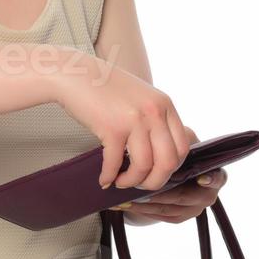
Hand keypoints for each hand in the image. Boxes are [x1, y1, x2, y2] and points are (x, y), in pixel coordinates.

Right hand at [50, 52, 190, 191]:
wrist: (75, 74)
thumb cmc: (105, 88)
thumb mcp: (141, 98)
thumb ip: (155, 119)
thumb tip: (160, 154)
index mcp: (165, 105)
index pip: (182, 147)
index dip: (171, 168)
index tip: (155, 173)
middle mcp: (155, 112)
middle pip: (168, 162)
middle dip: (154, 181)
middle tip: (140, 185)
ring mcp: (135, 119)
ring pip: (144, 167)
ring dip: (131, 181)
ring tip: (120, 182)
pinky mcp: (112, 127)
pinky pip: (115, 163)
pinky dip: (109, 176)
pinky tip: (104, 179)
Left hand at [109, 126, 226, 222]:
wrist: (166, 170)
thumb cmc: (173, 149)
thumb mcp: (178, 138)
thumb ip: (177, 139)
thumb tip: (163, 139)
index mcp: (213, 173)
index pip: (218, 178)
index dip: (211, 180)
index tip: (200, 179)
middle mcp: (207, 193)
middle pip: (183, 196)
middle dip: (158, 191)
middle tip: (137, 185)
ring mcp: (193, 208)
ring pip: (167, 208)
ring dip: (143, 202)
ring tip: (122, 195)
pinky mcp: (178, 217)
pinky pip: (158, 216)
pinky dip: (140, 210)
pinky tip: (124, 203)